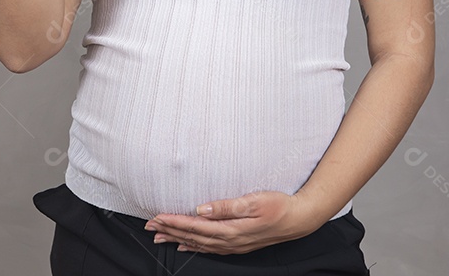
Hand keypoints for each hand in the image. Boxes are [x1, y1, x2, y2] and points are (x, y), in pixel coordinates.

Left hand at [143, 190, 321, 254]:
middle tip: (150, 226)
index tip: (157, 217)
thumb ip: (227, 206)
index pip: (196, 226)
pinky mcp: (238, 244)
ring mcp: (234, 245)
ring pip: (199, 243)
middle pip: (193, 237)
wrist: (299, 219)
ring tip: (160, 236)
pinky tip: (185, 245)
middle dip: (170, 231)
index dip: (175, 222)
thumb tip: (201, 208)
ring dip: (178, 239)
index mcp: (231, 229)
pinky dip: (194, 246)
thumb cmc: (279, 205)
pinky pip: (210, 248)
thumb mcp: (254, 201)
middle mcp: (230, 240)